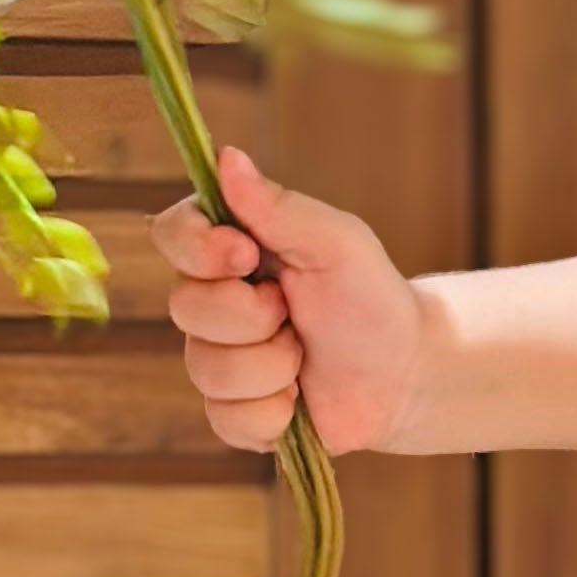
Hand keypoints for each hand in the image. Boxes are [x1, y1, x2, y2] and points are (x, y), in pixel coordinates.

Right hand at [153, 145, 427, 456]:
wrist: (405, 374)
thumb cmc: (371, 299)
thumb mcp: (337, 244)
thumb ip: (279, 207)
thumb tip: (226, 157)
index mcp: (230, 250)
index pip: (171, 234)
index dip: (199, 249)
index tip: (248, 255)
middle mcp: (212, 303)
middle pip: (185, 307)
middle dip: (254, 316)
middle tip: (296, 314)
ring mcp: (217, 360)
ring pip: (207, 369)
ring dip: (273, 367)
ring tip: (306, 358)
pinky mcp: (233, 413)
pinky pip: (227, 419)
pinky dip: (275, 414)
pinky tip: (300, 401)